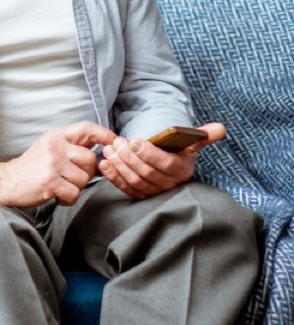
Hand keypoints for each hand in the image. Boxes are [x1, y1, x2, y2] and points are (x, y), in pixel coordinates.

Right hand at [0, 121, 116, 206]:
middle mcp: (55, 147)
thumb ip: (72, 147)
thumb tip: (103, 152)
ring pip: (84, 179)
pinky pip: (75, 193)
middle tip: (69, 177)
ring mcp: (52, 164)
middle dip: (86, 173)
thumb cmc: (30, 169)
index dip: (104, 135)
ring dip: (75, 187)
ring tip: (59, 186)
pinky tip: (56, 195)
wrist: (4, 182)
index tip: (116, 142)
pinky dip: (68, 199)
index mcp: (56, 136)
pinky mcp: (50, 182)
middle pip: (91, 160)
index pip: (86, 129)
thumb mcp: (49, 148)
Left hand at [98, 122, 224, 199]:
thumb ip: (203, 135)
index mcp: (183, 170)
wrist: (166, 162)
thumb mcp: (190, 141)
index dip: (149, 154)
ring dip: (119, 165)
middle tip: (117, 142)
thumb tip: (220, 128)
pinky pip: (125, 189)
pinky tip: (104, 164)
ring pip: (134, 181)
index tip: (134, 140)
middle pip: (147, 173)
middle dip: (129, 157)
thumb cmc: (177, 150)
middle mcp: (170, 185)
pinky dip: (113, 177)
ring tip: (109, 150)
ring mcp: (154, 192)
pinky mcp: (140, 196)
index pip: (165, 164)